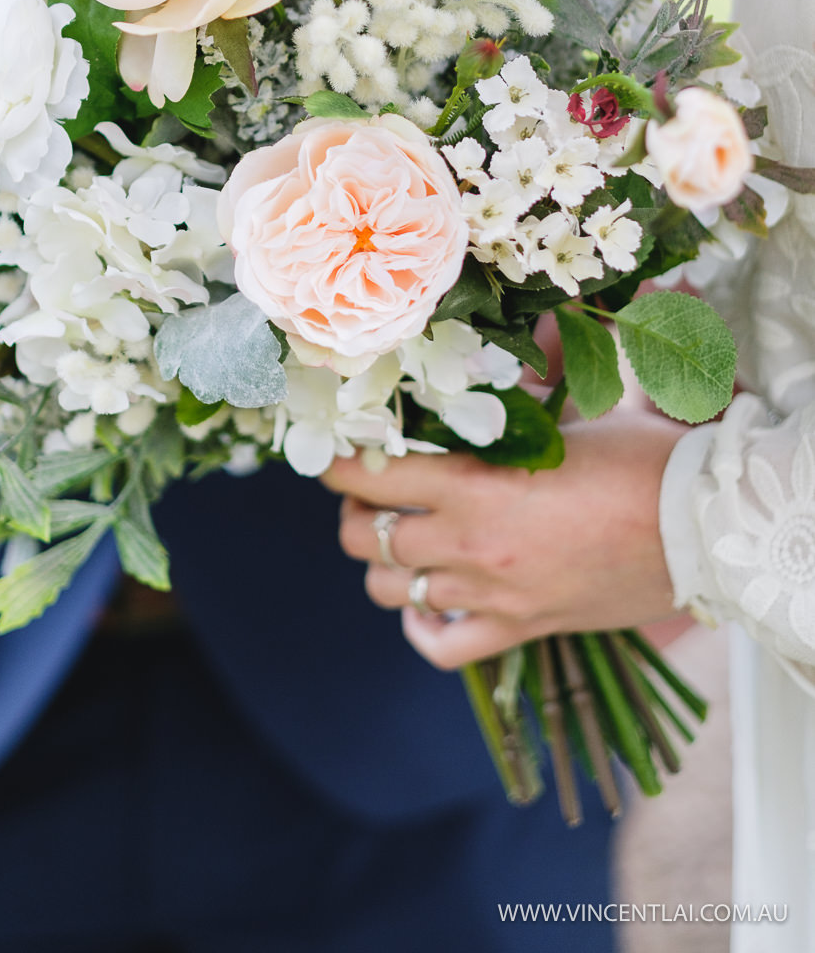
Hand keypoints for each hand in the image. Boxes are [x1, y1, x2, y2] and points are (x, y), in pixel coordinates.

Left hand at [322, 409, 685, 670]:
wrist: (700, 530)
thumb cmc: (639, 460)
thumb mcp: (563, 419)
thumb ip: (504, 411)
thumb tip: (466, 386)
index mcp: (476, 483)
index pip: (370, 475)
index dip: (338, 462)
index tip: (334, 450)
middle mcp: (471, 544)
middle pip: (367, 536)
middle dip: (354, 511)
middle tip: (366, 492)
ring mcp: (492, 595)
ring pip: (390, 589)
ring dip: (382, 562)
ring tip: (395, 538)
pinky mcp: (520, 629)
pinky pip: (440, 647)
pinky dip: (421, 627)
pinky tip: (426, 600)